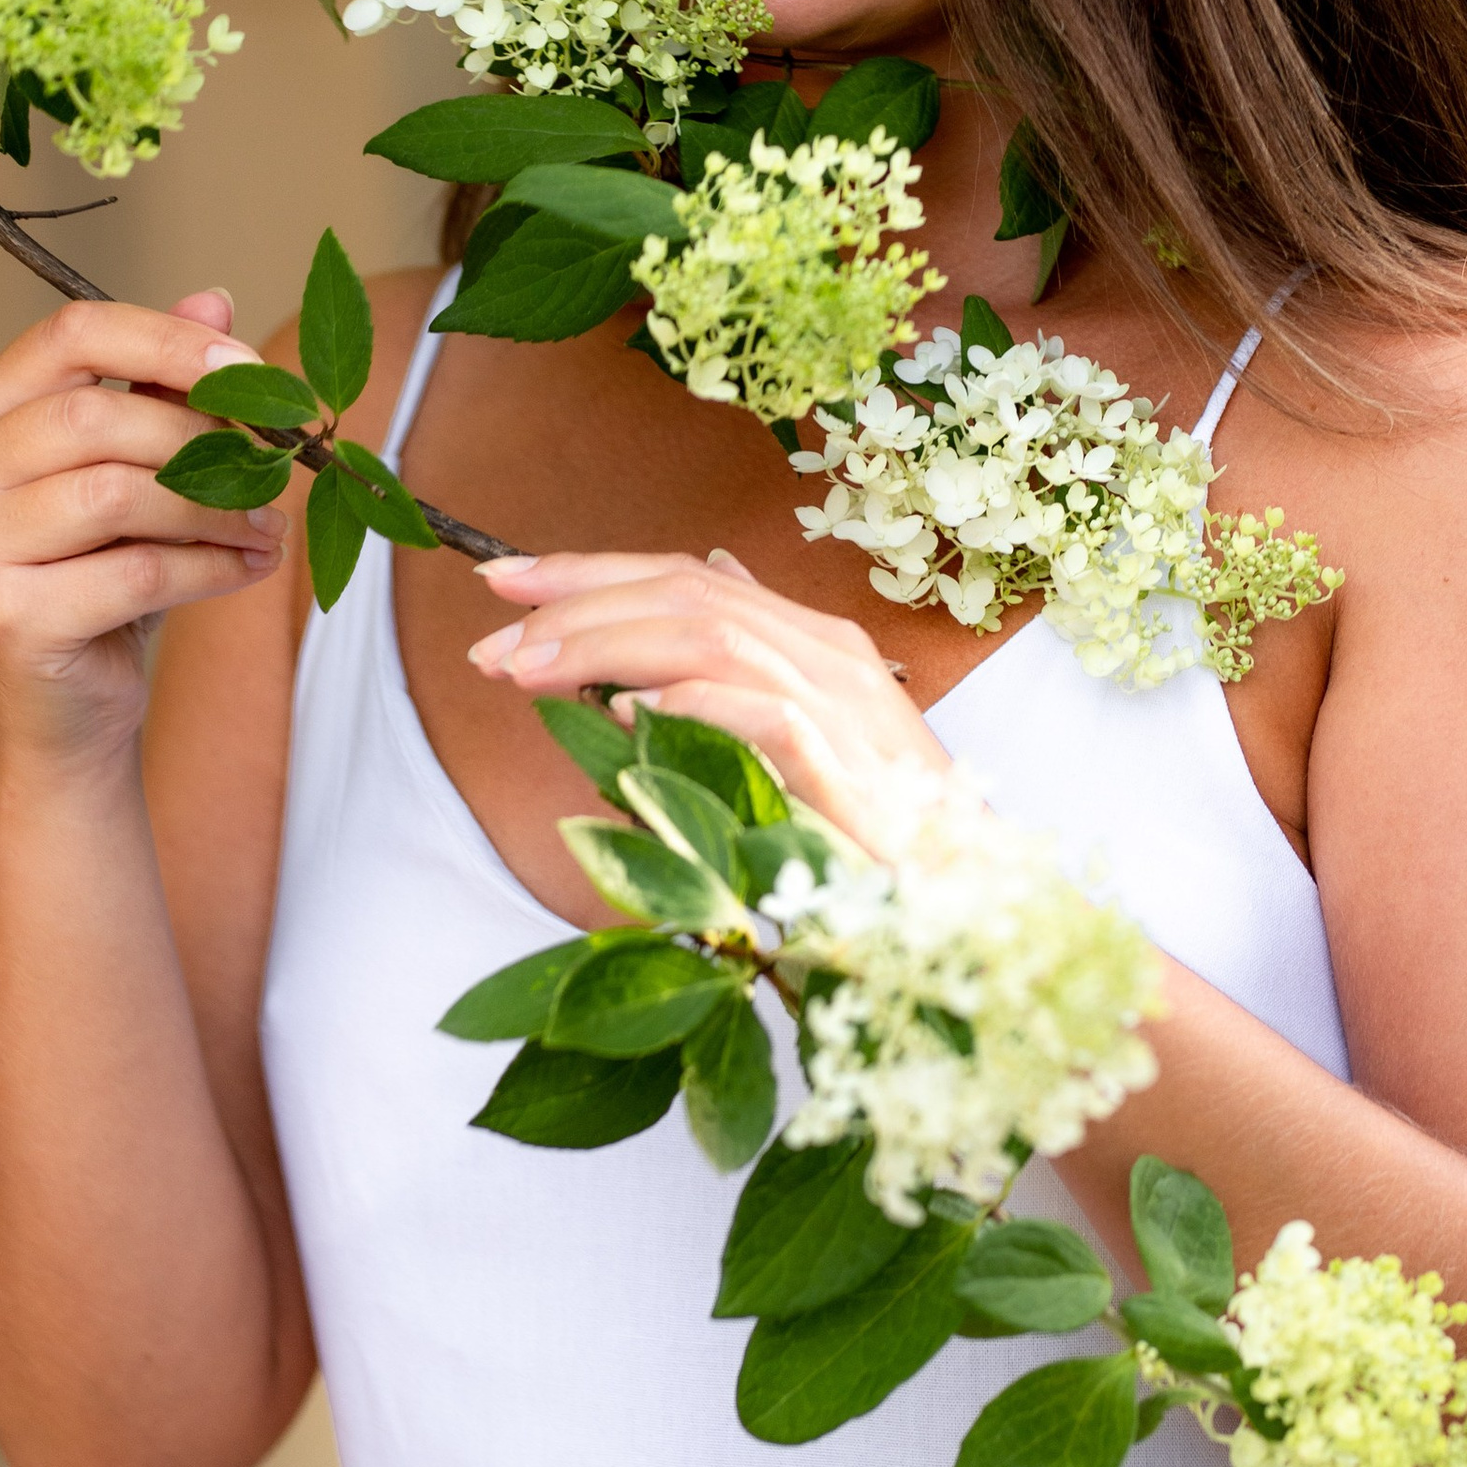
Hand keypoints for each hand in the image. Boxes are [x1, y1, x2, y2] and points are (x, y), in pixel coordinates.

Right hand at [0, 289, 283, 768]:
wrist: (69, 710)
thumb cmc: (103, 573)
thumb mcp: (139, 467)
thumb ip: (164, 385)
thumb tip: (213, 299)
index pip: (71, 332)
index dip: (168, 340)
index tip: (250, 368)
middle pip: (96, 414)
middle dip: (204, 438)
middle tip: (277, 465)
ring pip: (116, 493)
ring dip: (216, 507)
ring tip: (267, 526)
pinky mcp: (7, 617)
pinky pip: (134, 573)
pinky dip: (209, 568)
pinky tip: (247, 568)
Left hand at [468, 548, 952, 858]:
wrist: (973, 894)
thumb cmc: (881, 829)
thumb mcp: (810, 738)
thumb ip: (756, 665)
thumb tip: (708, 581)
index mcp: (815, 643)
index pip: (686, 578)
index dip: (589, 571)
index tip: (503, 580)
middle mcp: (828, 655)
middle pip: (685, 594)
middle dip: (575, 605)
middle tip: (493, 639)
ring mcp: (842, 705)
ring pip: (709, 635)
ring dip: (605, 646)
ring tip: (530, 672)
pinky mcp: (848, 766)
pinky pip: (757, 714)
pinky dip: (686, 704)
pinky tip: (624, 716)